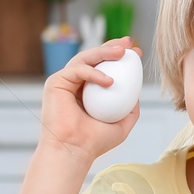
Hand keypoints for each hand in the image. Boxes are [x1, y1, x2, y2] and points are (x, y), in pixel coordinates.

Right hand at [37, 38, 140, 163]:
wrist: (76, 150)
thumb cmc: (95, 141)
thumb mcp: (122, 123)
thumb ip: (130, 108)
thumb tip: (137, 95)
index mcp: (89, 91)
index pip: (104, 67)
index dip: (120, 56)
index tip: (137, 53)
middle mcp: (76, 85)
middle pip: (93, 57)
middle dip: (112, 47)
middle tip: (129, 43)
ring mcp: (65, 82)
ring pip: (85, 58)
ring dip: (104, 51)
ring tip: (123, 51)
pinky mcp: (55, 83)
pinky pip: (77, 70)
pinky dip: (94, 72)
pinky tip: (109, 81)